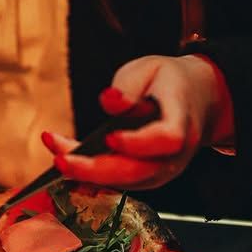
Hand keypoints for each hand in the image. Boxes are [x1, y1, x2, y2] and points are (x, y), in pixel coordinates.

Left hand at [42, 55, 233, 189]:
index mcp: (183, 122)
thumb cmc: (168, 83)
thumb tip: (110, 101)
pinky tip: (64, 156)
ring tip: (57, 156)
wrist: (194, 101)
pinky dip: (87, 173)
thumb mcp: (150, 68)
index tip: (110, 138)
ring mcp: (160, 172)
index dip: (139, 142)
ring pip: (122, 182)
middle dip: (95, 170)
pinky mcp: (143, 179)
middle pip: (137, 171)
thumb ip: (129, 85)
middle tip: (61, 160)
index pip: (167, 139)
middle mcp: (174, 155)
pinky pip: (115, 181)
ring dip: (85, 173)